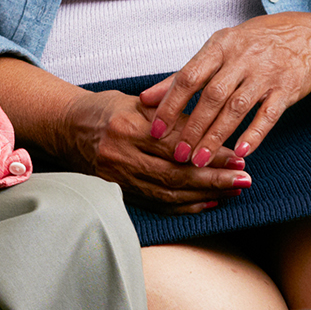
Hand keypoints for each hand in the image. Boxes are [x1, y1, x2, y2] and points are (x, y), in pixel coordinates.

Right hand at [55, 89, 250, 213]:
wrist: (65, 127)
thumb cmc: (104, 109)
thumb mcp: (135, 102)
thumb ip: (170, 115)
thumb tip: (212, 127)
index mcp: (126, 128)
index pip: (177, 145)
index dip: (209, 152)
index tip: (238, 155)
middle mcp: (121, 156)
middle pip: (176, 174)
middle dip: (215, 178)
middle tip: (245, 179)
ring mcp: (118, 178)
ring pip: (169, 194)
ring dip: (206, 195)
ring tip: (234, 191)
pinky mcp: (119, 192)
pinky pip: (157, 204)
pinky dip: (186, 207)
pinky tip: (209, 203)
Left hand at [141, 12, 310, 171]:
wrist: (306, 38)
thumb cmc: (251, 46)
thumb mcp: (216, 50)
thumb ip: (181, 76)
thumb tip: (145, 99)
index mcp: (218, 47)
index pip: (188, 77)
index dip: (170, 104)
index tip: (155, 129)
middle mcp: (241, 59)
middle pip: (212, 96)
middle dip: (192, 127)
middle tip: (177, 154)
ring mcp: (265, 74)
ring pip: (237, 108)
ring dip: (217, 136)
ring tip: (200, 161)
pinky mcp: (287, 89)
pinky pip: (269, 115)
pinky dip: (254, 134)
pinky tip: (240, 152)